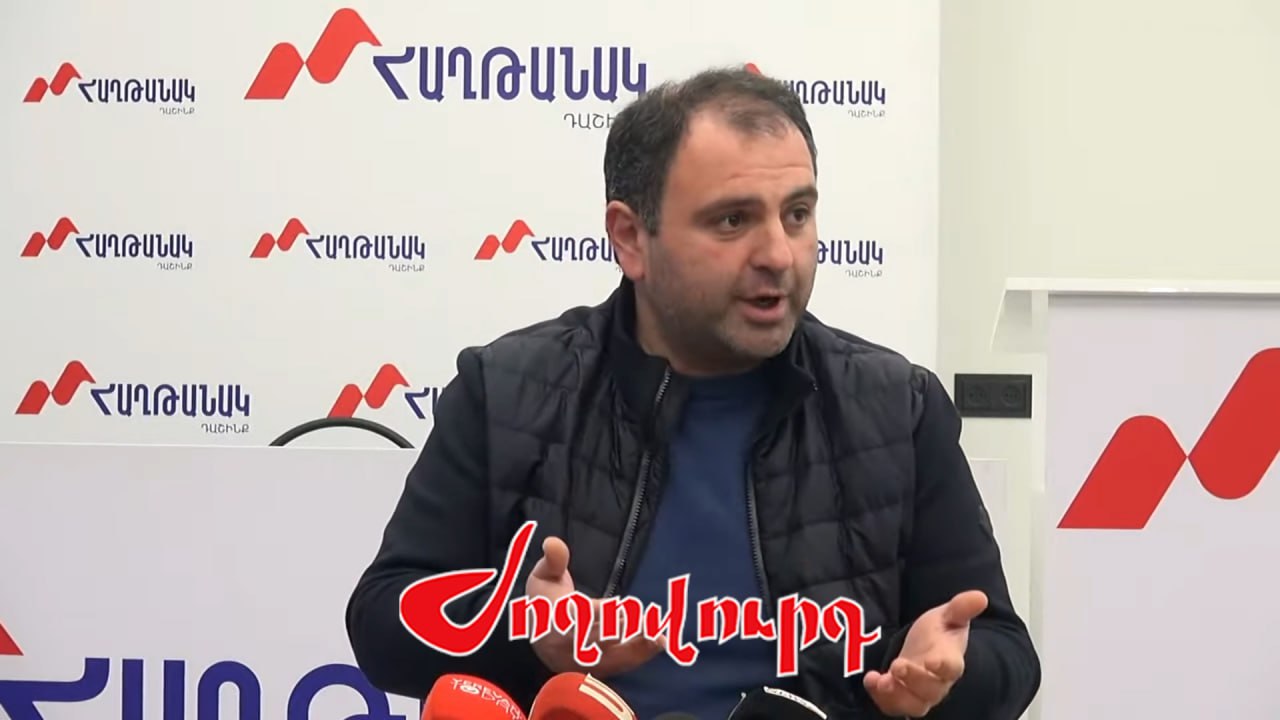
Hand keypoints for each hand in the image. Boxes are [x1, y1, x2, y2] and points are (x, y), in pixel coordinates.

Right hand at [525, 536, 664, 676]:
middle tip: (647, 623)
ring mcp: (584, 661)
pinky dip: (641, 655)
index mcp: (553, 623)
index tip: (621, 607)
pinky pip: (621, 665)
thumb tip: (552, 542)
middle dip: (622, 633)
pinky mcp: (598, 669)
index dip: (599, 614)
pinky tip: (660, 643)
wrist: (538, 633)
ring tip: (661, 638)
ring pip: (612, 658)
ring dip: (637, 647)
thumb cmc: (546, 598)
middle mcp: (568, 646)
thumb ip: (553, 559)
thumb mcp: (544, 574)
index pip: (577, 620)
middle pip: (596, 642)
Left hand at [863, 590, 987, 716]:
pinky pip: (893, 706)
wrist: (924, 648)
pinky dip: (881, 698)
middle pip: (930, 690)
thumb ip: (961, 608)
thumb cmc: (939, 633)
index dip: (943, 667)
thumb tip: (980, 596)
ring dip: (897, 695)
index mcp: (951, 661)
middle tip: (898, 666)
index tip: (932, 661)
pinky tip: (871, 680)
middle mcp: (938, 683)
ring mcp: (919, 694)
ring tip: (882, 682)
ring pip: (914, 705)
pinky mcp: (901, 699)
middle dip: (914, 680)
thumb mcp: (948, 616)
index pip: (952, 669)